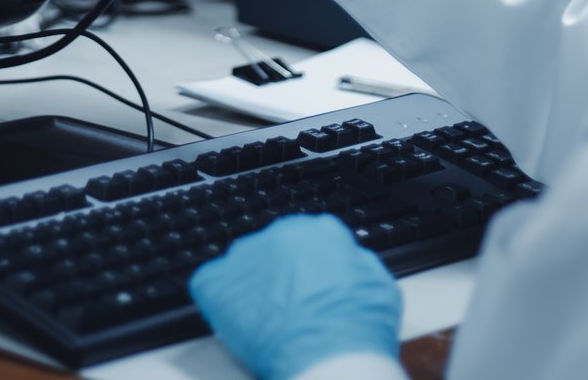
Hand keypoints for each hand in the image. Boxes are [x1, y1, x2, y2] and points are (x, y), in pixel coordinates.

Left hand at [189, 214, 402, 379]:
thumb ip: (356, 263)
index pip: (306, 238)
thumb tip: (347, 264)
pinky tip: (236, 320)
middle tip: (287, 307)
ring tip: (264, 320)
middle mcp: (280, 234)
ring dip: (250, 285)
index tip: (308, 285)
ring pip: (242, 264)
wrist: (331, 357)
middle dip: (277, 274)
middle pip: (272, 249)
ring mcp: (247, 257)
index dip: (307, 266)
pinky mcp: (218, 282)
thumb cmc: (359, 327)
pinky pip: (210, 282)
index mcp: (320, 230)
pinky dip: (219, 299)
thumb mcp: (378, 283)